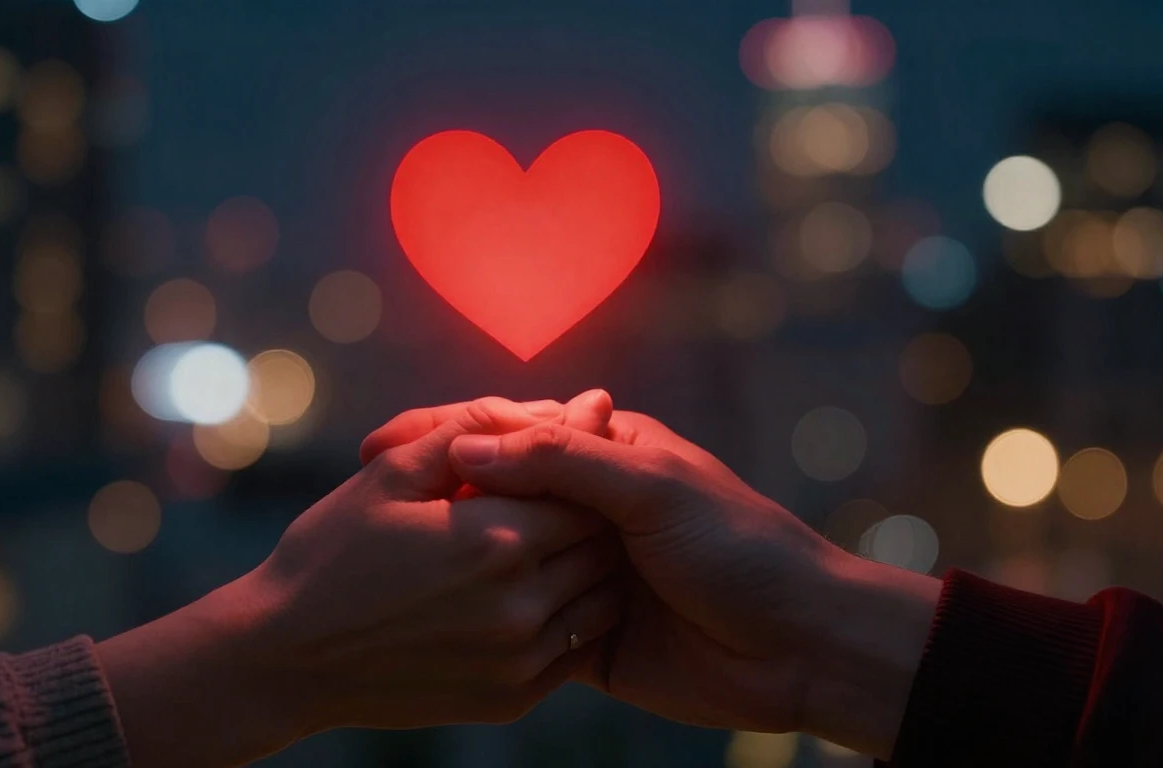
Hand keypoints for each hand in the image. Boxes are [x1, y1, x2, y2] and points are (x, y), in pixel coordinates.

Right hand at [98, 395, 620, 766]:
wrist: (286, 660)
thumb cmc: (331, 553)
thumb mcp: (392, 472)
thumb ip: (476, 428)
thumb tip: (562, 401)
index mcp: (495, 537)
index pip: (584, 487)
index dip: (578, 466)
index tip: (555, 460)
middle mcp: (519, 603)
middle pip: (599, 542)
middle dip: (587, 513)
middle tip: (552, 498)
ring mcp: (519, 659)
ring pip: (599, 597)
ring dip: (586, 566)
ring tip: (546, 545)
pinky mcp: (513, 698)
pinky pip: (575, 648)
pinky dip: (570, 617)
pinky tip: (531, 596)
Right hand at [372, 397, 941, 758]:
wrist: (799, 647)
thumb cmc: (739, 547)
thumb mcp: (650, 486)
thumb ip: (564, 461)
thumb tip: (471, 445)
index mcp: (608, 459)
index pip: (510, 439)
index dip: (449, 441)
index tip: (378, 446)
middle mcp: (592, 515)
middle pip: (497, 497)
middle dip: (435, 494)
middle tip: (362, 491)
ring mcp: (588, 579)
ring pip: (504, 562)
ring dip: (452, 560)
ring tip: (382, 559)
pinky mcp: (590, 639)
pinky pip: (526, 624)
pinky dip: (487, 616)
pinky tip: (433, 617)